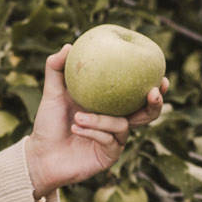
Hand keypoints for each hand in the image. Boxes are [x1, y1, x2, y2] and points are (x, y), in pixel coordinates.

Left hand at [24, 44, 167, 196]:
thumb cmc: (48, 124)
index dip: (154, 86)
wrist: (41, 155)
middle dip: (155, 104)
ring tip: (79, 117)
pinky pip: (109, 140)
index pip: (137, 94)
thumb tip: (68, 45)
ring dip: (101, 120)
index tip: (160, 75)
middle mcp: (116, 122)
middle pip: (147, 114)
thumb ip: (56, 69)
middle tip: (152, 92)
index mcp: (110, 105)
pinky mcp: (109, 156)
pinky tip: (76, 128)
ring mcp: (114, 140)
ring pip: (122, 125)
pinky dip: (93, 132)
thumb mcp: (52, 93)